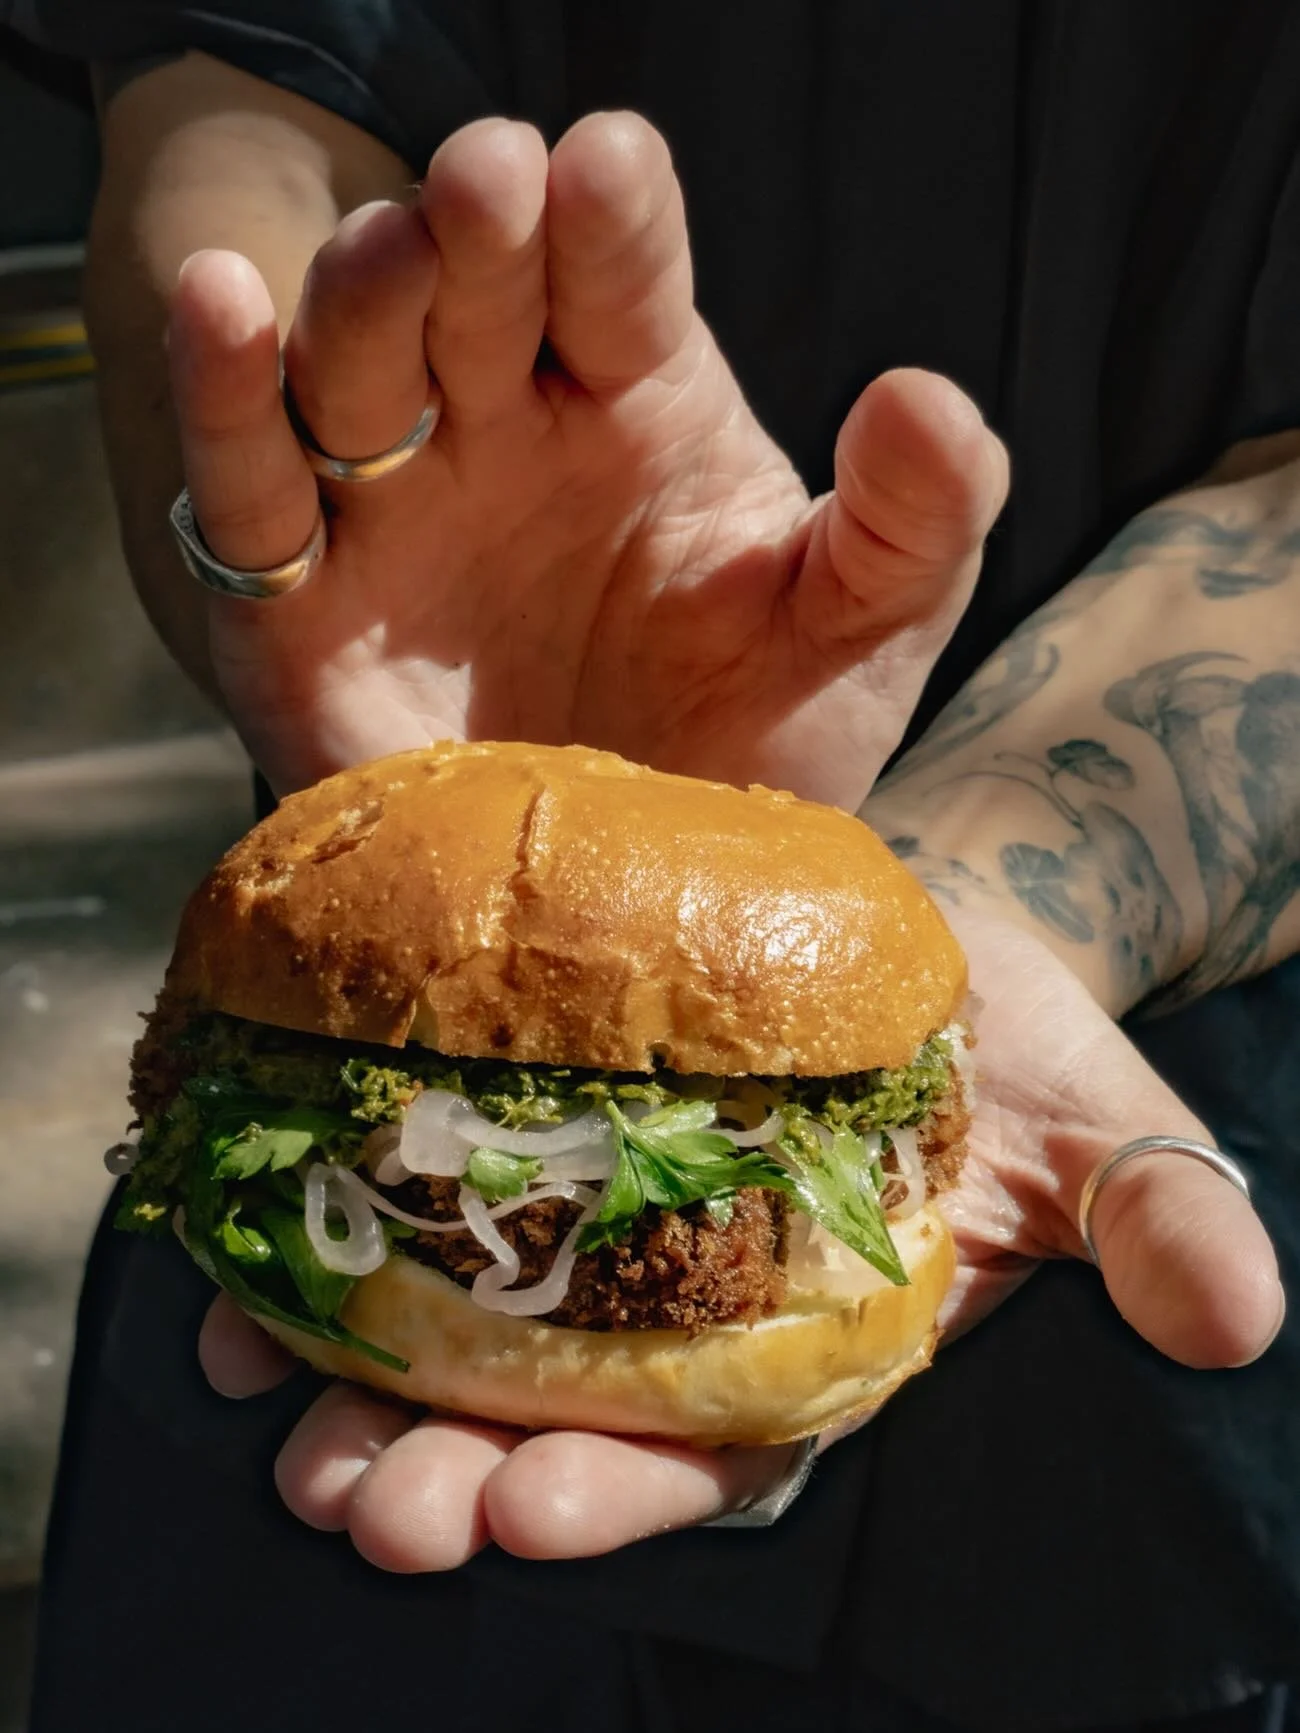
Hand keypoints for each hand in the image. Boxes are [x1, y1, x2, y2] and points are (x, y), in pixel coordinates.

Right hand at [169, 111, 1006, 799]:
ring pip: (351, 365)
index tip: (608, 169)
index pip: (619, 277)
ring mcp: (395, 514)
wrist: (629, 913)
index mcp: (637, 407)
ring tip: (395, 251)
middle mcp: (504, 434)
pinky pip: (249, 492)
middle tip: (491, 182)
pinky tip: (217, 300)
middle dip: (477, 227)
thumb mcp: (854, 643)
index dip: (611, 219)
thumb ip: (913, 527)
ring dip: (364, 294)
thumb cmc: (745, 755)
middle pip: (470, 291)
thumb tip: (924, 396)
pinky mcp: (299, 609)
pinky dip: (221, 397)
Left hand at [197, 907, 1282, 1570]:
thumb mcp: (1097, 1124)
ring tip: (261, 1399)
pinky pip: (408, 1206)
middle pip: (549, 1431)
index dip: (624, 1499)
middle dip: (453, 1480)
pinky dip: (318, 1243)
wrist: (917, 932)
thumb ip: (1153, 1219)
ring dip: (351, 1386)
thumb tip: (1237, 1309)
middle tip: (361, 1504)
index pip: (707, 1464)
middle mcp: (674, 1323)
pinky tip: (239, 1258)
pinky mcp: (524, 1139)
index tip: (538, 1512)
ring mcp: (586, 1239)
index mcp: (804, 1356)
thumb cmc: (1005, 1042)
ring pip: (452, 1344)